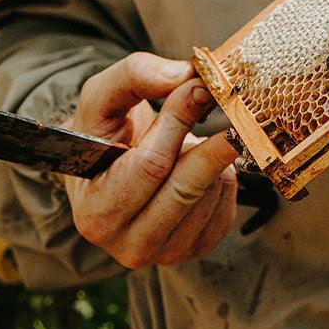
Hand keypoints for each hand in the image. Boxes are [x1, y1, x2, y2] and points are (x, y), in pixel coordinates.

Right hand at [60, 52, 238, 268]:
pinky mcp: (197, 248)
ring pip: (210, 194)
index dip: (177, 121)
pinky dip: (223, 176)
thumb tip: (183, 76)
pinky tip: (202, 164)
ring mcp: (166, 252)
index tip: (199, 87)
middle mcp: (128, 244)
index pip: (149, 165)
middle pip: (185, 188)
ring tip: (188, 143)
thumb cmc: (103, 134)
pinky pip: (226, 206)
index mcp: (97, 212)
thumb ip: (134, 76)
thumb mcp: (102, 97)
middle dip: (210, 142)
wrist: (110, 170)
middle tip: (232, 106)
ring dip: (212, 158)